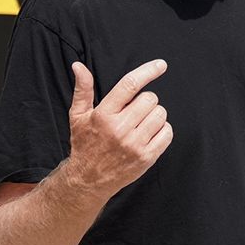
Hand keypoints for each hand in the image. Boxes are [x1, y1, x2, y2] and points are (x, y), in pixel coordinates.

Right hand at [63, 59, 170, 199]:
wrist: (88, 179)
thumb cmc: (84, 143)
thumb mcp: (78, 115)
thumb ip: (82, 89)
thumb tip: (78, 66)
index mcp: (103, 115)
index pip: (130, 85)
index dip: (148, 71)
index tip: (161, 65)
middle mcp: (119, 129)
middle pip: (149, 99)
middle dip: (145, 101)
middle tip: (134, 111)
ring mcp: (134, 144)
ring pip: (160, 114)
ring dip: (154, 115)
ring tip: (140, 123)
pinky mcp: (146, 158)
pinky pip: (167, 133)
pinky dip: (162, 130)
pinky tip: (148, 134)